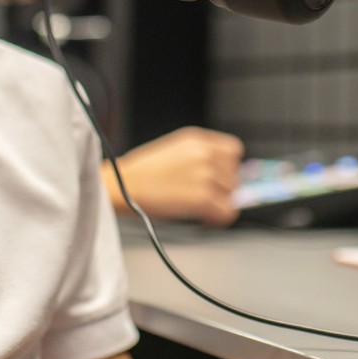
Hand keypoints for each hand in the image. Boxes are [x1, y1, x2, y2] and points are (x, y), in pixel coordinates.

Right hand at [104, 127, 244, 226]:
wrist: (123, 186)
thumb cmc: (141, 173)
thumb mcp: (174, 150)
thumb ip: (200, 157)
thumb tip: (221, 173)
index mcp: (197, 139)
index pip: (234, 150)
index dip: (229, 167)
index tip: (222, 178)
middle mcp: (204, 154)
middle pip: (235, 175)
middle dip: (223, 189)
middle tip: (208, 198)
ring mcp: (205, 175)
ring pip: (232, 195)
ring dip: (220, 204)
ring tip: (203, 209)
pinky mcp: (202, 198)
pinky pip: (227, 213)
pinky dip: (219, 219)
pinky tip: (205, 219)